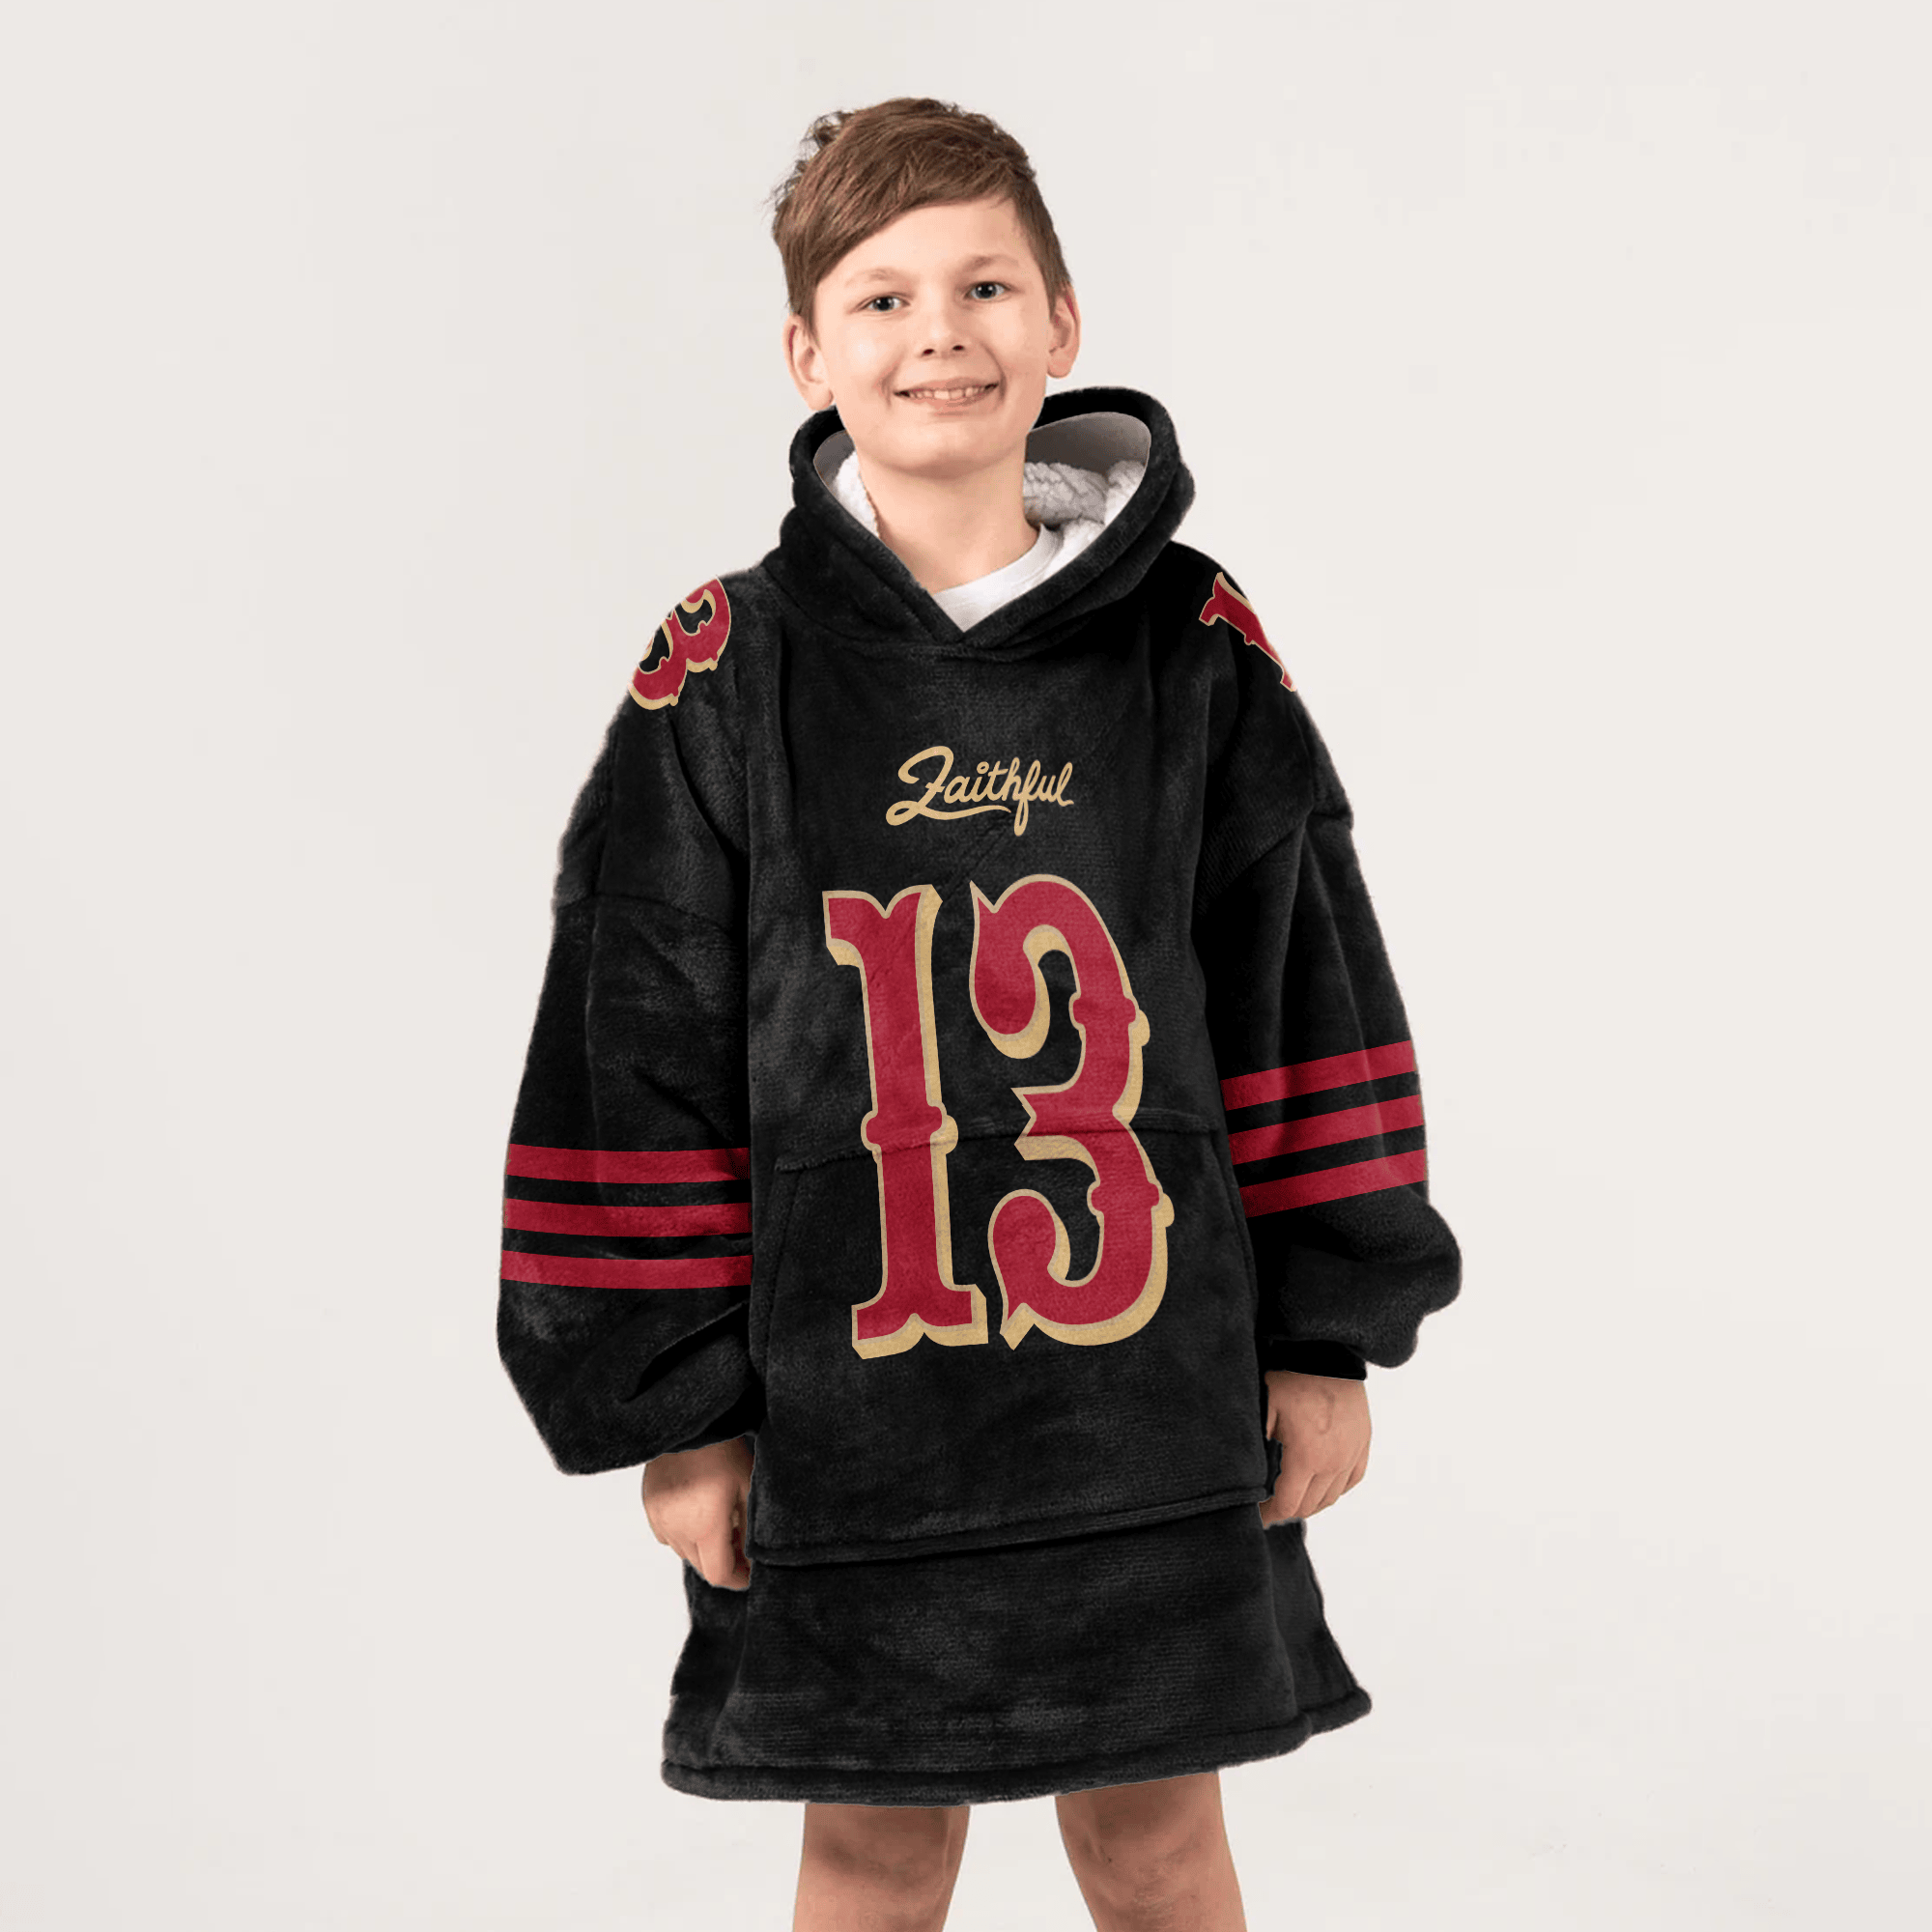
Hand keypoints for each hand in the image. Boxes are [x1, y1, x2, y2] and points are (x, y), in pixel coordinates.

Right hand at [642, 1435, 754, 1589]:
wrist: (689, 1423)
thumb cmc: (723, 1451)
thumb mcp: (748, 1490)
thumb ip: (750, 1531)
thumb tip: (753, 1559)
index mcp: (704, 1528)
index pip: (719, 1575)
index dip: (739, 1578)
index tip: (752, 1571)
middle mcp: (677, 1530)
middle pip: (701, 1566)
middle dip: (724, 1562)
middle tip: (742, 1544)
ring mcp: (660, 1519)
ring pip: (684, 1551)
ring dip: (703, 1547)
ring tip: (722, 1522)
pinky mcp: (650, 1507)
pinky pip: (669, 1534)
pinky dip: (684, 1532)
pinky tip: (699, 1511)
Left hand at [1259, 1369, 1369, 1524]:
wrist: (1328, 1355)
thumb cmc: (1291, 1379)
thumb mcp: (1264, 1411)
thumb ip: (1256, 1447)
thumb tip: (1246, 1476)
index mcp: (1306, 1458)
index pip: (1288, 1505)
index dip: (1269, 1515)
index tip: (1257, 1517)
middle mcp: (1333, 1463)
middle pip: (1309, 1506)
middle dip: (1286, 1509)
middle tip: (1269, 1505)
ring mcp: (1351, 1455)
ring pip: (1331, 1497)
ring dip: (1310, 1502)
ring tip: (1291, 1495)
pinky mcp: (1363, 1445)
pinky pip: (1351, 1480)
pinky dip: (1334, 1488)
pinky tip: (1320, 1484)